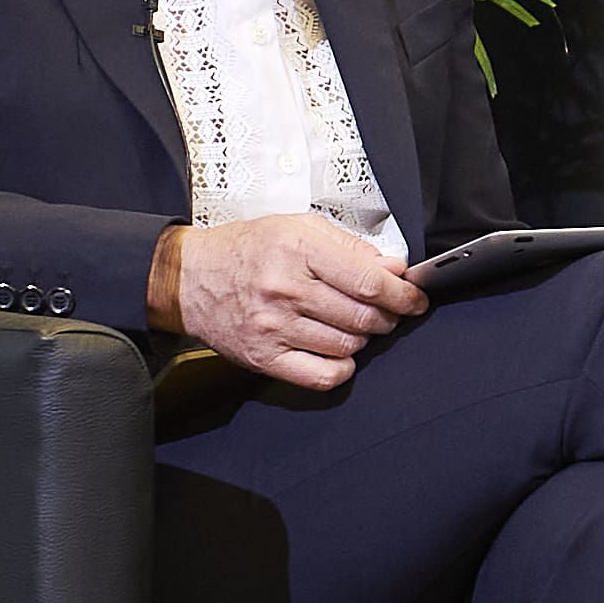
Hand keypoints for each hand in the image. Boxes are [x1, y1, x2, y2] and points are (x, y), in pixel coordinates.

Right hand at [149, 211, 426, 389]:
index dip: (403, 294)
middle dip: (387, 316)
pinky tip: (338, 352)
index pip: (369, 281)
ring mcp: (273, 326)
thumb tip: (394, 270)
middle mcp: (285, 289)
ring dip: (362, 337)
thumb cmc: (246, 249)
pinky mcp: (263, 357)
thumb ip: (349, 247)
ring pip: (347, 345)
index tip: (415, 298)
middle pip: (363, 316)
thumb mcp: (297, 227)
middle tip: (386, 310)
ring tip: (352, 323)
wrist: (188, 277)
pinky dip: (341, 368)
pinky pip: (321, 375)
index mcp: (297, 250)